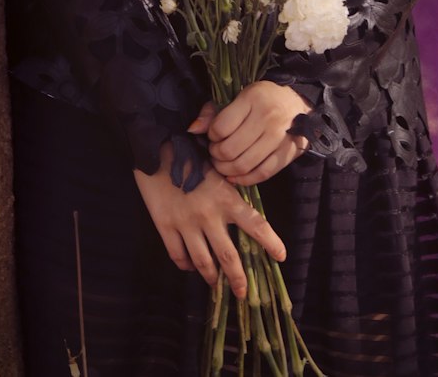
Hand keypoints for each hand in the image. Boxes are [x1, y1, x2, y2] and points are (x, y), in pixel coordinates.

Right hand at [133, 141, 286, 297]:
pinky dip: (185, 265)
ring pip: (203, 262)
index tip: (281, 256)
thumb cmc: (190, 149)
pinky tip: (189, 265)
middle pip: (228, 256)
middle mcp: (209, 215)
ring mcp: (186, 223)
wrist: (156, 144)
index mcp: (226, 197)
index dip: (270, 243)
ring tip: (214, 283)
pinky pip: (177, 255)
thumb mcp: (217, 166)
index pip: (256, 224)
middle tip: (242, 293)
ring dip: (210, 277)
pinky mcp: (165, 226)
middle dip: (237, 279)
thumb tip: (241, 211)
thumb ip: (229, 188)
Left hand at [190, 82, 310, 186]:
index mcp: (252, 98)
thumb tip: (193, 129)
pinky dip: (245, 179)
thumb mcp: (238, 96)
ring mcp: (279, 138)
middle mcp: (267, 118)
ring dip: (227, 170)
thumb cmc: (262, 99)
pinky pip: (262, 174)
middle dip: (217, 155)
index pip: (221, 127)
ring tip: (223, 165)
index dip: (211, 135)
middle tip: (216, 152)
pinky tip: (235, 177)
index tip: (213, 136)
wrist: (297, 104)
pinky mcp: (287, 154)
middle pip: (231, 149)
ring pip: (244, 164)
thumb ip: (213, 111)